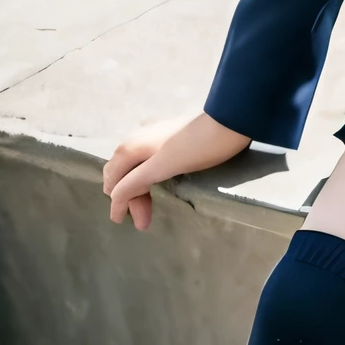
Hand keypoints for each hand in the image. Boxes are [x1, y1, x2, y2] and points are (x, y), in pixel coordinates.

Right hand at [104, 112, 250, 230]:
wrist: (229, 121)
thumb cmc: (196, 146)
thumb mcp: (162, 166)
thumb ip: (135, 182)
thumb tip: (115, 198)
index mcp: (131, 148)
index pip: (114, 180)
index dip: (118, 201)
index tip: (121, 221)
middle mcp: (137, 140)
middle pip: (124, 174)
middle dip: (129, 198)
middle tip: (143, 223)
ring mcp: (154, 138)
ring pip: (137, 169)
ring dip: (139, 191)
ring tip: (149, 212)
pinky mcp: (171, 139)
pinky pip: (150, 163)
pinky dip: (148, 179)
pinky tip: (157, 186)